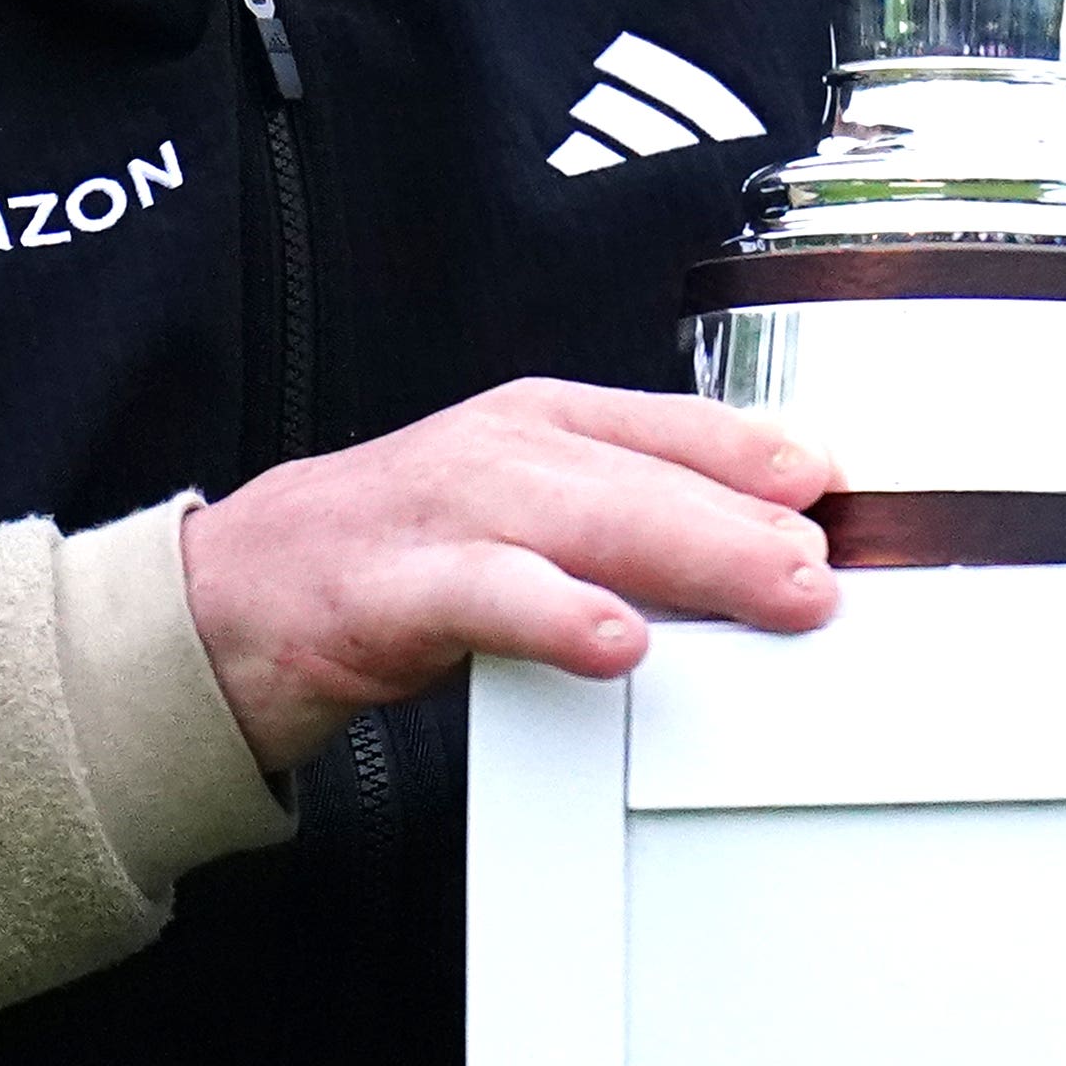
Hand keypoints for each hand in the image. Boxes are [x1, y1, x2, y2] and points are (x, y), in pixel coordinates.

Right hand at [176, 379, 839, 769]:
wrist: (231, 599)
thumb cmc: (395, 555)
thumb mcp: (520, 514)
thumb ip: (625, 520)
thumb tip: (763, 545)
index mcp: (539, 424)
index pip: (666, 424)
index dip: (752, 451)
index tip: (833, 484)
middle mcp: (498, 452)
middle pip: (642, 476)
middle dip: (743, 517)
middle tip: (823, 566)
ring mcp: (441, 511)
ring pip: (582, 520)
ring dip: (687, 553)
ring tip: (768, 588)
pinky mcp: (387, 587)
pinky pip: (486, 596)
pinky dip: (556, 614)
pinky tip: (617, 641)